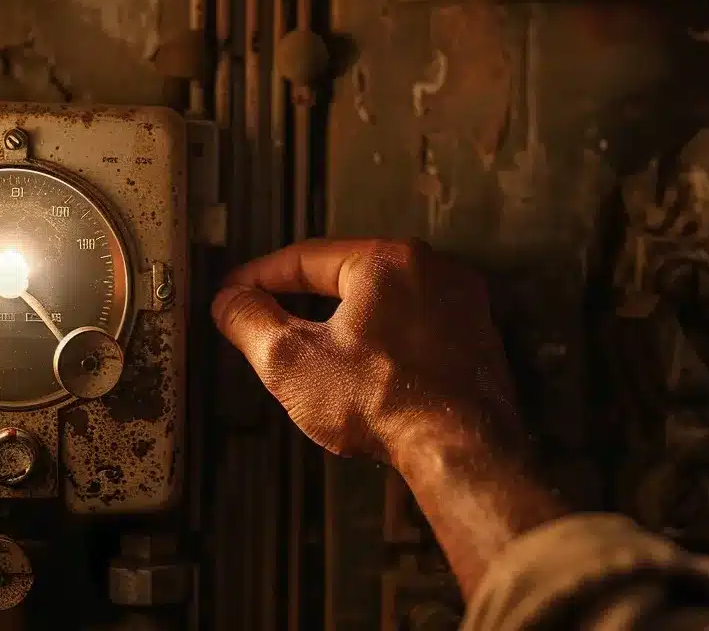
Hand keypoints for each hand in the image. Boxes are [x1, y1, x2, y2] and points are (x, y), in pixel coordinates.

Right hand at [210, 238, 521, 461]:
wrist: (460, 450)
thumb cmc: (381, 405)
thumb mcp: (291, 362)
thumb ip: (250, 322)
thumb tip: (229, 301)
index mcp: (386, 260)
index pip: (305, 257)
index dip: (259, 277)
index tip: (234, 295)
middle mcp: (433, 268)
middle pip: (348, 276)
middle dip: (304, 298)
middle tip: (268, 321)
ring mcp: (463, 302)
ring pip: (385, 301)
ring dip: (347, 320)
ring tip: (313, 351)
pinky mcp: (479, 338)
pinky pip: (417, 326)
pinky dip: (386, 340)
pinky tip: (366, 371)